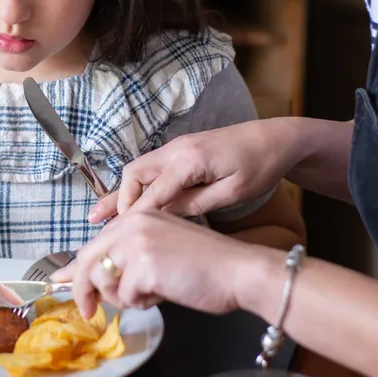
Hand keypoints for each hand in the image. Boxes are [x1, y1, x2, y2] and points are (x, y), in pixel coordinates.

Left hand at [50, 210, 278, 318]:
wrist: (238, 271)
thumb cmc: (206, 266)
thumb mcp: (161, 251)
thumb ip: (129, 257)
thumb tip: (96, 278)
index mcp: (137, 217)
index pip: (95, 244)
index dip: (74, 268)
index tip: (59, 281)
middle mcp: (133, 223)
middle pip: (88, 261)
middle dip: (84, 291)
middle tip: (89, 312)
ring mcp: (137, 241)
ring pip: (103, 281)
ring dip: (123, 298)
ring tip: (151, 293)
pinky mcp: (144, 263)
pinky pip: (126, 296)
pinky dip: (143, 303)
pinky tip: (164, 294)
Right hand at [88, 119, 293, 222]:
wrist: (277, 138)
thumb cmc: (260, 166)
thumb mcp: (231, 192)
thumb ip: (196, 203)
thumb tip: (164, 216)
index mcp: (190, 160)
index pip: (152, 192)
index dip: (133, 216)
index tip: (115, 238)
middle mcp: (177, 149)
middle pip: (135, 174)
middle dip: (119, 201)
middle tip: (102, 226)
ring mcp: (178, 147)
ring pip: (139, 169)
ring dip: (124, 192)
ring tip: (100, 214)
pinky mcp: (182, 150)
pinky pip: (151, 168)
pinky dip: (138, 185)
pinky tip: (129, 200)